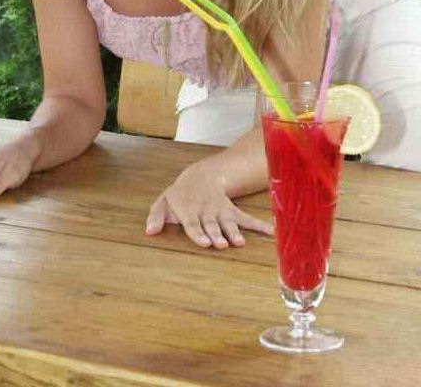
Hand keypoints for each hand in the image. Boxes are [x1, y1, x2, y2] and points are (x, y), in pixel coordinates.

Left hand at [145, 164, 272, 248]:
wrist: (200, 177)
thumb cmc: (179, 195)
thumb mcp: (164, 201)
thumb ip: (156, 216)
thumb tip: (149, 231)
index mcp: (189, 210)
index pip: (193, 224)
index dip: (199, 233)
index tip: (206, 243)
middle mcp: (207, 211)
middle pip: (212, 225)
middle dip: (217, 234)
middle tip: (222, 244)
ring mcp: (221, 211)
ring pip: (229, 222)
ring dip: (234, 232)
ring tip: (240, 242)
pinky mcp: (232, 211)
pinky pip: (247, 219)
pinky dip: (259, 225)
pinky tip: (270, 232)